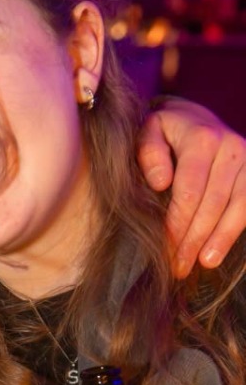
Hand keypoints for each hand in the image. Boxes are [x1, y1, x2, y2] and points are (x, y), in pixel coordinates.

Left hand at [136, 98, 245, 277]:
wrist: (193, 117)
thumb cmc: (164, 132)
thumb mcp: (148, 133)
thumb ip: (149, 153)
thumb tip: (161, 183)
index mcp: (201, 138)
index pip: (189, 191)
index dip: (177, 224)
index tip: (166, 250)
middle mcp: (230, 147)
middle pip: (213, 203)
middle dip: (195, 239)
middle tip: (179, 267)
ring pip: (238, 206)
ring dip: (221, 238)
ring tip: (205, 263)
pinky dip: (237, 229)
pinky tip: (223, 250)